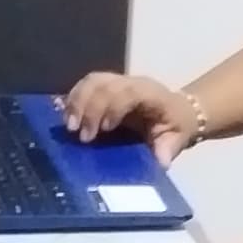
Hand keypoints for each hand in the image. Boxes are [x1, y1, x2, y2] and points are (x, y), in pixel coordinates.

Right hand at [62, 70, 197, 151]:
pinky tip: (65, 116)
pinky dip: (73, 99)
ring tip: (69, 126)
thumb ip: (167, 149)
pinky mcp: (105, 86)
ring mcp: (117, 81)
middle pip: (104, 84)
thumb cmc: (174, 125)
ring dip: (76, 102)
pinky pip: (85, 85)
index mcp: (150, 93)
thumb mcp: (176, 138)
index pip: (128, 92)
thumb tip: (160, 162)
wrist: (177, 110)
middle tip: (77, 133)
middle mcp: (131, 82)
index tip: (103, 130)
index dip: (112, 107)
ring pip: (91, 81)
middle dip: (87, 107)